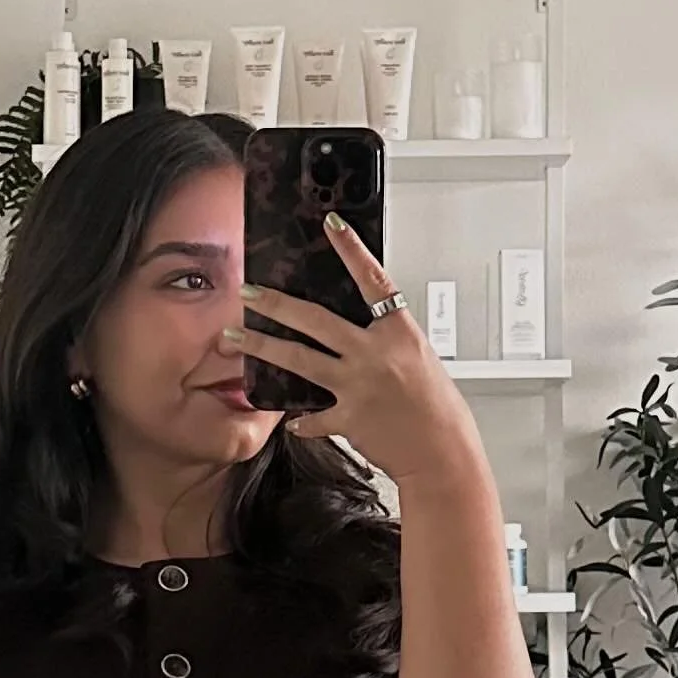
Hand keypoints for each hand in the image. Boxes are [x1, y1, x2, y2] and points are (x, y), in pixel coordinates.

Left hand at [226, 215, 488, 490]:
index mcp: (400, 334)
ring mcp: (358, 386)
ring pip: (299, 360)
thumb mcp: (419, 359)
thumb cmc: (438, 409)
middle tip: (247, 292)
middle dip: (276, 304)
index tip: (331, 224)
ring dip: (262, 347)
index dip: (352, 249)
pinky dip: (301, 419)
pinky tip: (291, 420)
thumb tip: (357, 329)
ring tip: (234, 338)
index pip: (373, 280)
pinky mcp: (348, 418)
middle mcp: (376, 355)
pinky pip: (312, 417)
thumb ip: (385, 341)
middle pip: (316, 320)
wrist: (443, 454)